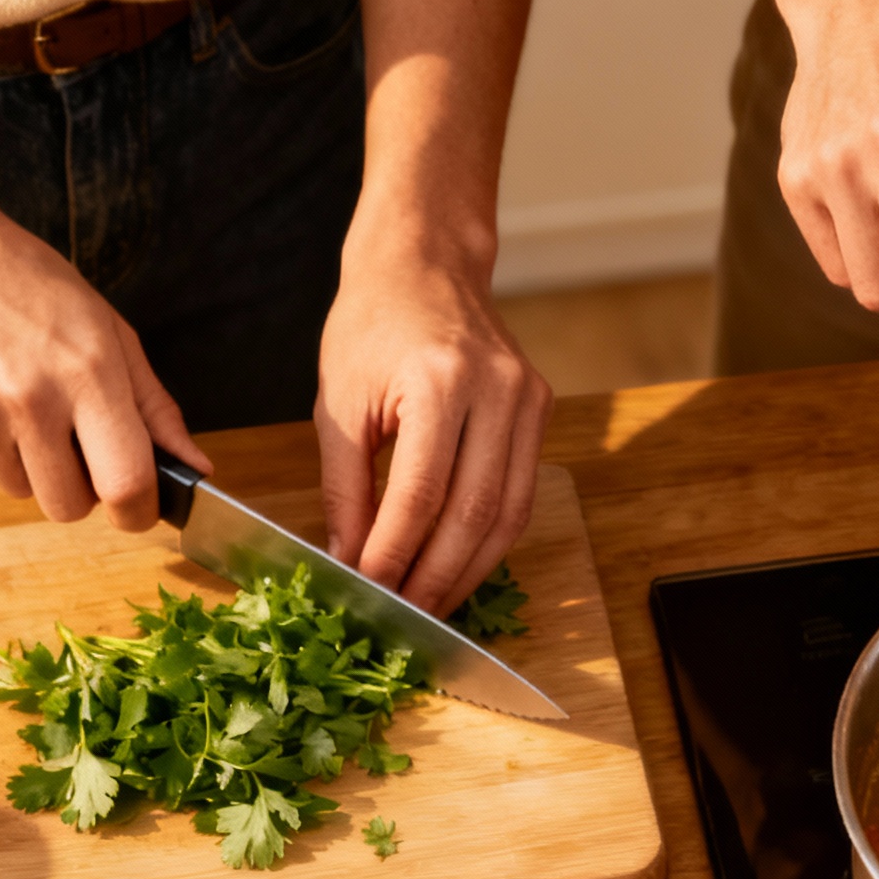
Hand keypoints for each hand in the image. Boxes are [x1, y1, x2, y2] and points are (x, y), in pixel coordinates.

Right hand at [0, 99, 209, 526]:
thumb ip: (155, 407)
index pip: (126, 483)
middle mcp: (32, 400)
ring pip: (21, 490)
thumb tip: (195, 467)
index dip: (139, 511)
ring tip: (22, 404)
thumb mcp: (109, 331)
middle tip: (75, 444)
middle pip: (69, 506)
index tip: (140, 506)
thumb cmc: (29, 284)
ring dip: (31, 465)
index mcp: (89, 374)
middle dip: (81, 489)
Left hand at [315, 225, 550, 614]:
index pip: (422, 492)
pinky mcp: (539, 407)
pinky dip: (491, 537)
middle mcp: (496, 388)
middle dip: (437, 574)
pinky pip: (520, 491)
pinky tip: (459, 563)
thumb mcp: (340, 405)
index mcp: (439, 380)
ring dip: (470, 568)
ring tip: (432, 603)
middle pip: (474, 511)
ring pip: (508, 512)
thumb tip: (352, 560)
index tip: (371, 591)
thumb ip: (346, 488)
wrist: (424, 263)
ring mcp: (527, 398)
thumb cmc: (371, 324)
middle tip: (404, 615)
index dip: (397, 552)